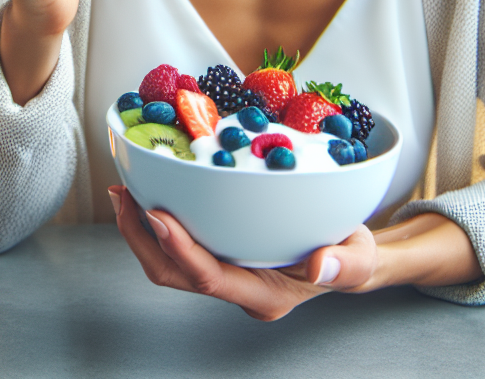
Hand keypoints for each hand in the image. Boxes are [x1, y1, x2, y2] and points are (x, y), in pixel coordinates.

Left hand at [108, 186, 377, 319]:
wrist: (350, 253)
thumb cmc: (352, 254)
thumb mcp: (360, 257)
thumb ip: (346, 265)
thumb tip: (319, 267)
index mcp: (263, 294)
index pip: (209, 278)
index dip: (178, 249)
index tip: (157, 215)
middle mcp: (236, 287)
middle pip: (175, 273)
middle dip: (140, 237)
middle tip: (123, 194)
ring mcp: (225, 271)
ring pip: (168, 261)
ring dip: (139, 227)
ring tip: (124, 189)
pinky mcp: (219, 251)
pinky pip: (178, 243)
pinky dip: (156, 217)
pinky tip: (147, 189)